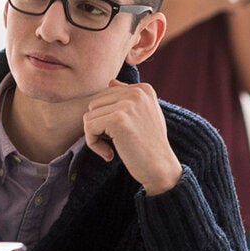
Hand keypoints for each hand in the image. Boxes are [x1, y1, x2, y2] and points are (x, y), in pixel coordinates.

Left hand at [83, 80, 182, 194]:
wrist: (160, 168)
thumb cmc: (150, 145)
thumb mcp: (144, 115)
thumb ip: (128, 98)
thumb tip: (110, 82)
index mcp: (143, 89)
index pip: (106, 96)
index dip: (107, 118)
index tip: (120, 135)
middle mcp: (136, 92)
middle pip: (94, 104)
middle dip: (98, 126)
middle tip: (113, 144)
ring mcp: (127, 104)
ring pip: (89, 116)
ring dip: (95, 136)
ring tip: (112, 148)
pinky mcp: (118, 119)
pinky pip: (89, 127)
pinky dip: (93, 144)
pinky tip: (109, 154)